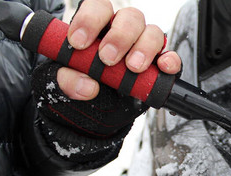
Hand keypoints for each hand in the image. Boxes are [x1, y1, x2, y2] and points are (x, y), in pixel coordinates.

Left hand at [56, 0, 181, 100]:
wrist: (95, 111)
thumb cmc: (79, 85)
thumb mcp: (60, 83)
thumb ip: (66, 80)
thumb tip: (87, 86)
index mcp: (98, 27)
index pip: (98, 7)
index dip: (89, 20)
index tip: (79, 42)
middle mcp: (123, 32)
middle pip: (131, 17)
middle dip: (120, 36)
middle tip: (108, 58)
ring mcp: (143, 48)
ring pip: (153, 33)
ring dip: (144, 48)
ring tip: (133, 67)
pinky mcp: (158, 67)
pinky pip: (170, 57)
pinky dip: (170, 61)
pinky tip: (162, 67)